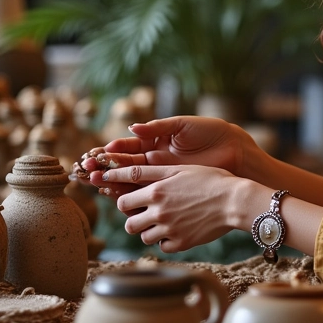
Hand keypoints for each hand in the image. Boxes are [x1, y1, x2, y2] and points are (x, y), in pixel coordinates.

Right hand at [82, 116, 254, 184]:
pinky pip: (147, 195)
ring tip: (98, 184)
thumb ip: (157, 127)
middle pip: (124, 167)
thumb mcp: (182, 125)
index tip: (95, 155)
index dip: (110, 152)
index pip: (127, 148)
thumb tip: (132, 127)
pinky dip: (131, 196)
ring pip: (131, 183)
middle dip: (105, 169)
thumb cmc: (210, 133)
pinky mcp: (172, 190)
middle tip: (88, 173)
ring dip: (113, 184)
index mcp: (156, 142)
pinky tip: (118, 196)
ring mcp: (163, 177)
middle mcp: (155, 161)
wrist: (234, 150)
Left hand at [100, 162, 242, 251]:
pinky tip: (177, 228)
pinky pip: (162, 247)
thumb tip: (125, 172)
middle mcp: (159, 212)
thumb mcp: (179, 169)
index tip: (117, 199)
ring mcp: (169, 230)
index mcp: (157, 191)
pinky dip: (166, 240)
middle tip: (145, 211)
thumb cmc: (210, 179)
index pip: (123, 200)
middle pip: (128, 223)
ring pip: (144, 237)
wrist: (234, 201)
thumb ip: (151, 172)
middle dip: (134, 217)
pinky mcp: (181, 244)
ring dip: (149, 229)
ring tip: (164, 219)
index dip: (119, 199)